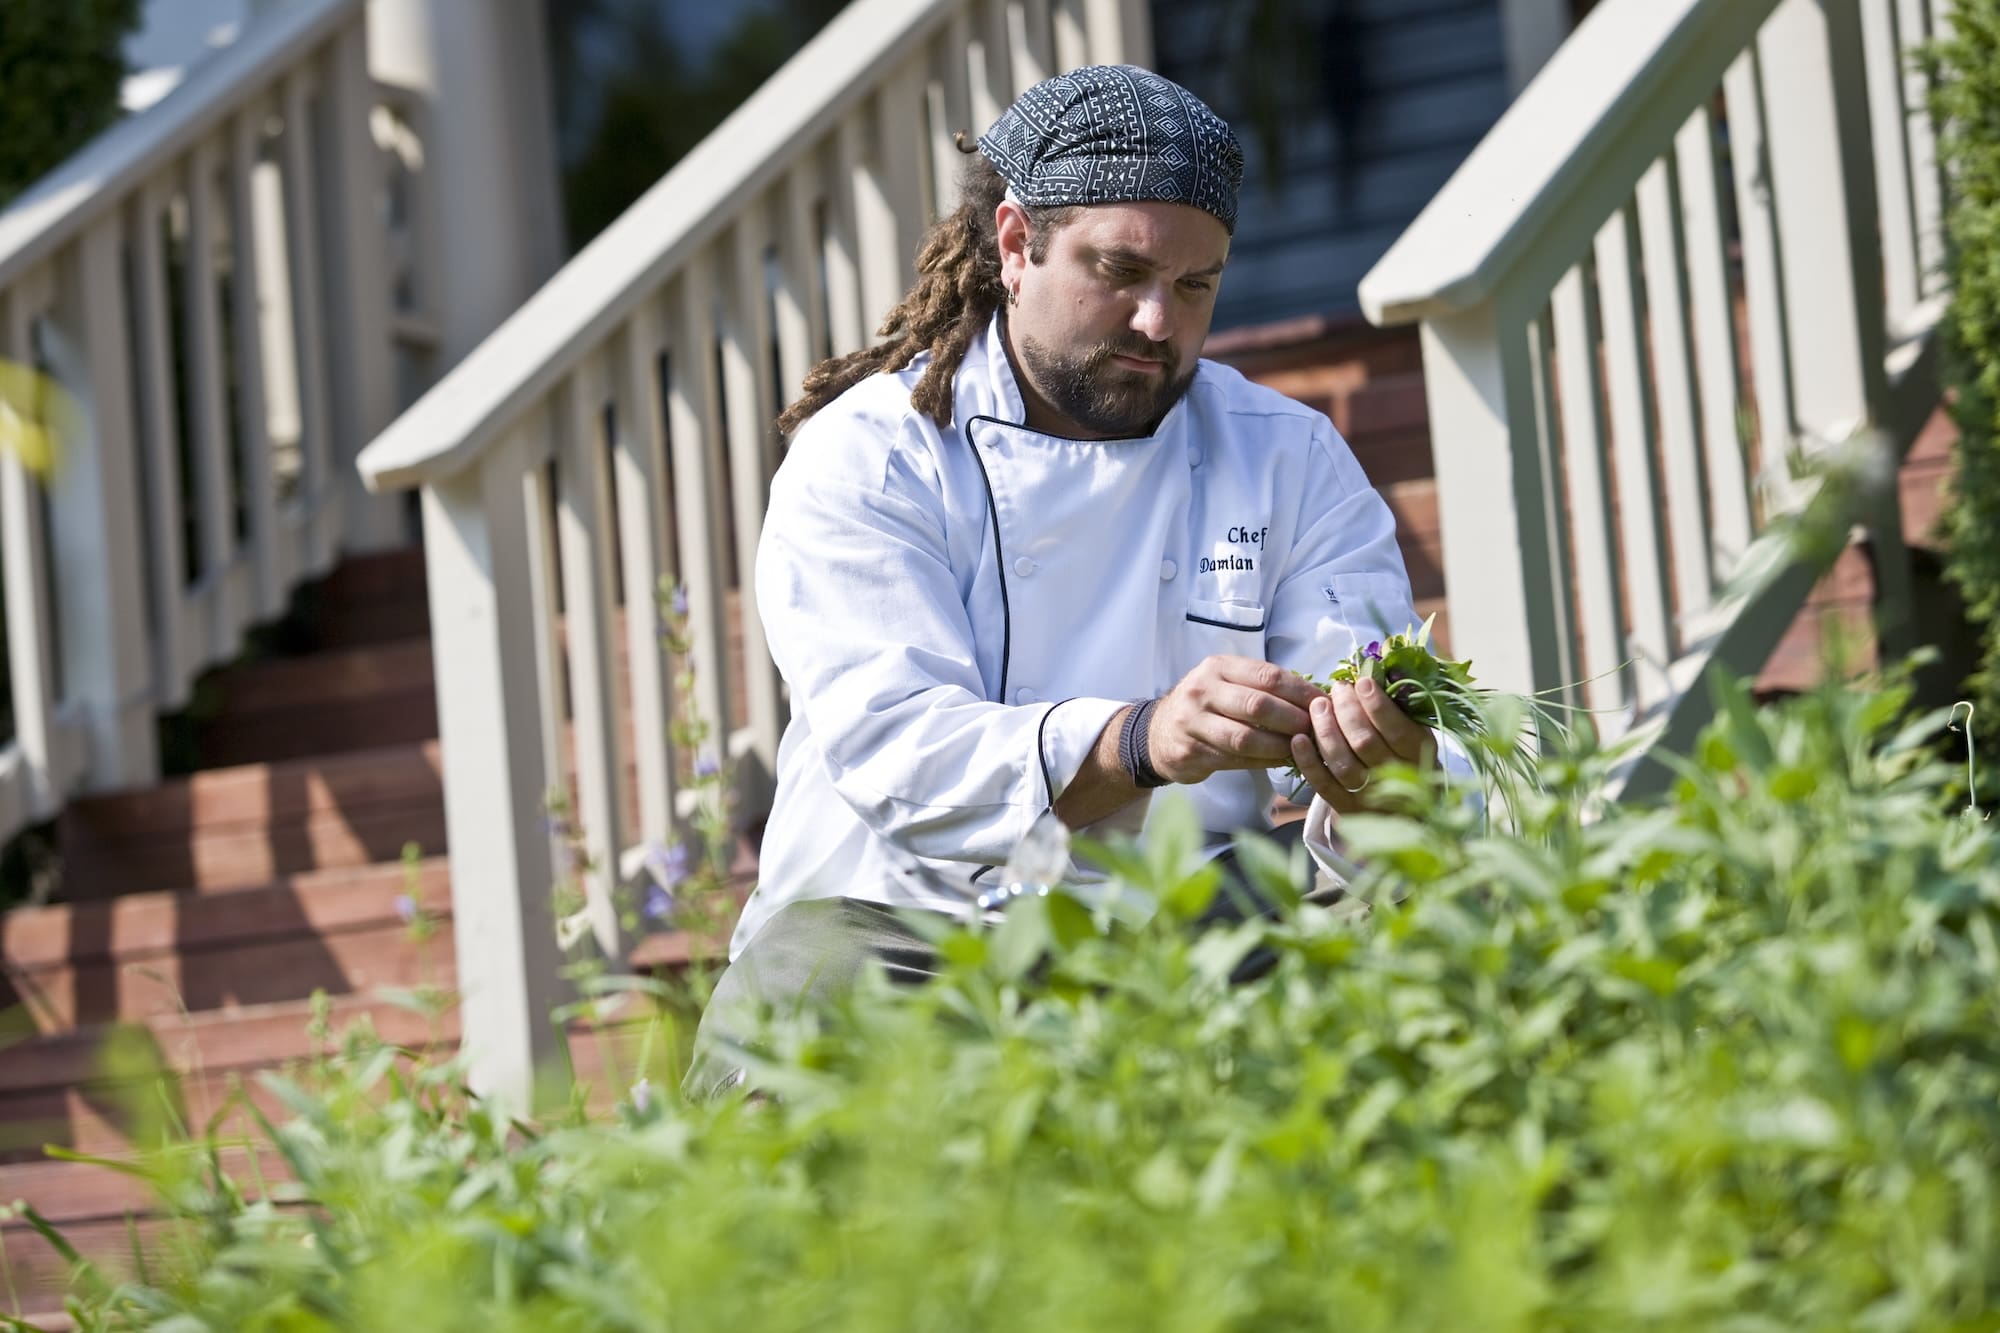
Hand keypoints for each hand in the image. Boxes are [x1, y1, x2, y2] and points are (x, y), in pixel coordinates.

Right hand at [1146, 655, 1324, 784]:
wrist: (1158, 733)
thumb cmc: (1206, 705)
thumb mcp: (1225, 683)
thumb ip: (1261, 686)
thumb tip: (1314, 698)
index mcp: (1218, 668)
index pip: (1267, 676)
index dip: (1300, 691)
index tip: (1323, 704)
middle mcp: (1202, 691)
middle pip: (1258, 705)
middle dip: (1293, 719)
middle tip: (1316, 730)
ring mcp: (1193, 722)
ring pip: (1246, 737)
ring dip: (1280, 746)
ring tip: (1300, 749)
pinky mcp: (1191, 752)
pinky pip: (1235, 759)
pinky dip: (1264, 762)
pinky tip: (1282, 761)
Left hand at [1290, 674, 1434, 813]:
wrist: (1410, 808)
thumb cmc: (1409, 756)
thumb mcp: (1416, 731)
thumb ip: (1399, 707)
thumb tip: (1374, 673)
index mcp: (1419, 755)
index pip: (1397, 729)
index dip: (1377, 704)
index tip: (1361, 682)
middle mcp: (1395, 778)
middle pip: (1364, 742)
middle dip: (1346, 710)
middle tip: (1338, 689)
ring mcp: (1370, 796)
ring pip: (1342, 762)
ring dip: (1326, 730)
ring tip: (1318, 706)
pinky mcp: (1347, 809)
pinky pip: (1323, 785)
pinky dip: (1308, 761)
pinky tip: (1298, 739)